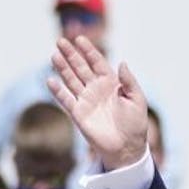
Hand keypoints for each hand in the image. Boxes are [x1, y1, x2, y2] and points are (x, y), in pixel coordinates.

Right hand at [47, 36, 148, 171]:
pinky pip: (66, 100)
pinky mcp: (78, 114)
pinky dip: (58, 91)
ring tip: (54, 55)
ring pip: (71, 80)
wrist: (127, 148)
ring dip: (62, 68)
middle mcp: (96, 89)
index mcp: (111, 83)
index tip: (80, 39)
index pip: (97, 62)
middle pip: (80, 68)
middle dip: (71, 55)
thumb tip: (122, 63)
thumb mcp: (137, 100)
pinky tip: (51, 80)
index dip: (89, 51)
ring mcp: (86, 100)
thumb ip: (129, 81)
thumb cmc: (135, 124)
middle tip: (60, 41)